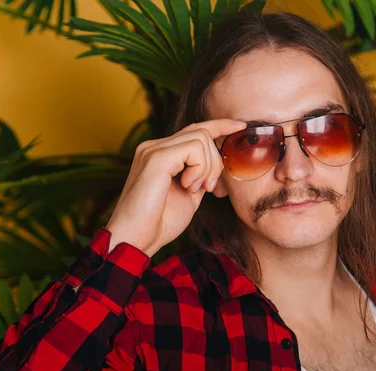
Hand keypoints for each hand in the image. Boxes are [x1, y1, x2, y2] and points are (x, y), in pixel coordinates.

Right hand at [105, 118, 245, 256]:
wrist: (135, 240)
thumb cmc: (159, 223)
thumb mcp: (189, 195)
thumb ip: (200, 176)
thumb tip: (217, 165)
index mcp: (160, 154)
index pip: (194, 129)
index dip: (220, 125)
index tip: (240, 126)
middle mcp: (153, 146)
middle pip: (202, 131)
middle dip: (216, 160)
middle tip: (208, 188)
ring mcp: (153, 149)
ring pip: (201, 138)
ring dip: (208, 167)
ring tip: (194, 189)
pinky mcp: (156, 157)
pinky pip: (194, 148)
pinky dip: (200, 169)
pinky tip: (188, 186)